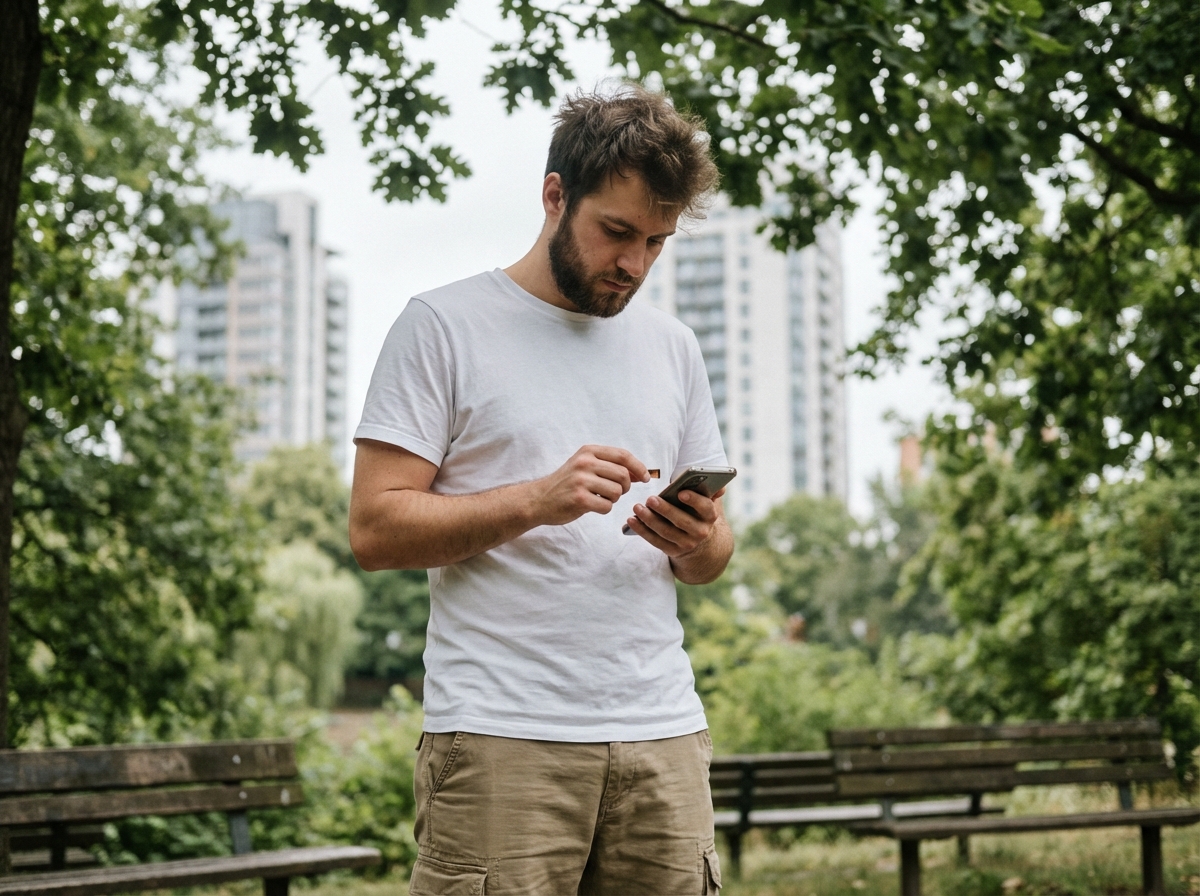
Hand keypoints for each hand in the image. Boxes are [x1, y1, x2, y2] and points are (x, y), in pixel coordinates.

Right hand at [529, 445, 649, 525]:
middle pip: (623, 475)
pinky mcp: (579, 499)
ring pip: (617, 491)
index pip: (623, 455)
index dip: (638, 467)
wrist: (539, 499)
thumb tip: (640, 473)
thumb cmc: (566, 484)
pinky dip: (604, 509)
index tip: (645, 477)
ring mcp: (581, 481)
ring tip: (600, 498)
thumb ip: (610, 466)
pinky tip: (593, 506)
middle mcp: (585, 463)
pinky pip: (607, 506)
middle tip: (617, 492)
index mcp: (588, 451)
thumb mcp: (585, 466)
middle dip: (626, 487)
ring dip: (614, 499)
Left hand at [625, 487, 725, 556]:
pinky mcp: (672, 551)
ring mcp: (686, 543)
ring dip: (650, 520)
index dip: (694, 500)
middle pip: (682, 521)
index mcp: (710, 516)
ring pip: (666, 531)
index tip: (681, 492)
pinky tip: (631, 520)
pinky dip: (642, 531)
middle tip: (650, 499)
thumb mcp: (707, 503)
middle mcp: (700, 532)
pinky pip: (655, 541)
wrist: (702, 544)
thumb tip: (721, 486)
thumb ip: (710, 492)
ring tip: (637, 507)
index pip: (705, 508)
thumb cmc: (698, 514)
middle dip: (665, 510)